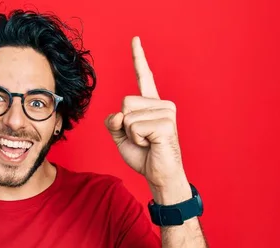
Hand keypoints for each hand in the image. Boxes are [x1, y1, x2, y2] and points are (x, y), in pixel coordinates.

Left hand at [105, 37, 189, 201]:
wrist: (159, 175)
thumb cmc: (143, 155)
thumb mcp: (121, 136)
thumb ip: (113, 121)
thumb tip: (119, 114)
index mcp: (151, 103)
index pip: (143, 76)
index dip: (138, 58)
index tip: (135, 39)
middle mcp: (161, 103)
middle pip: (124, 102)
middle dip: (124, 124)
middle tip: (141, 138)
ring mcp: (166, 112)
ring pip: (128, 116)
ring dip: (131, 135)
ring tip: (147, 142)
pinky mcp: (166, 124)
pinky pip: (134, 127)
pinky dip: (136, 140)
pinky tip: (151, 145)